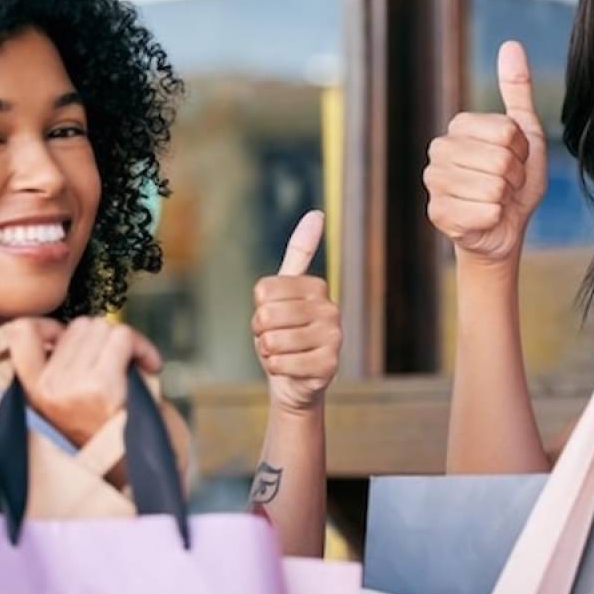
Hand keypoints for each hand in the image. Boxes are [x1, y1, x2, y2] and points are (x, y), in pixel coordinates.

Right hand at [6, 316, 162, 444]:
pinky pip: (123, 338)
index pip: (20, 333)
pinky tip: (152, 366)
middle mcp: (47, 390)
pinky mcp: (102, 388)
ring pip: (103, 329)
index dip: (50, 325)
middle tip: (123, 363)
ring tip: (136, 369)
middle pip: (79, 326)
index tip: (75, 341)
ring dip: (127, 343)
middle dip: (106, 337)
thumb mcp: (74, 400)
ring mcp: (73, 388)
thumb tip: (74, 329)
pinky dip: (143, 346)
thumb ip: (64, 366)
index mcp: (33, 392)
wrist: (145, 476)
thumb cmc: (116, 435)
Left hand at [252, 210, 341, 413]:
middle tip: (276, 339)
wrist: (296, 381)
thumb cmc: (285, 333)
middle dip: (262, 332)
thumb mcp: (284, 293)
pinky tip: (290, 369)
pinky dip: (276, 369)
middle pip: (268, 316)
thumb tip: (317, 213)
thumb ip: (299, 253)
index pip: (263, 291)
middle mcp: (331, 309)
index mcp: (317, 287)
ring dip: (269, 352)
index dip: (259, 309)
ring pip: (274, 341)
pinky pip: (282, 364)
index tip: (274, 317)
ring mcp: (334, 338)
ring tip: (283, 353)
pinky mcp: (329, 365)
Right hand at [424, 40, 547, 262]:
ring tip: (497, 199)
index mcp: (459, 126)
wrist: (504, 228)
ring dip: (505, 198)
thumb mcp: (525, 133)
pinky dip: (494, 218)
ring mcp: (434, 182)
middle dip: (515, 176)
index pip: (508, 131)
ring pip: (493, 187)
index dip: (521, 151)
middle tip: (507, 184)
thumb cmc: (515, 181)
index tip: (515, 160)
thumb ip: (517, 90)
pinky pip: (484, 212)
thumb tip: (511, 44)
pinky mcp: (437, 213)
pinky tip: (485, 217)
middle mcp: (439, 150)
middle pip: (501, 159)